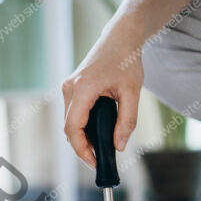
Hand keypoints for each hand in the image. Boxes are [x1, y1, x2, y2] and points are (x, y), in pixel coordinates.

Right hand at [62, 18, 143, 167]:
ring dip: (81, 137)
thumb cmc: (126, 60)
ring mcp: (68, 87)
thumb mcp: (132, 92)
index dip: (81, 150)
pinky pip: (72, 114)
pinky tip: (96, 133)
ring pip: (69, 122)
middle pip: (68, 128)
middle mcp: (70, 88)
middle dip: (82, 147)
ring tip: (100, 147)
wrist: (120, 38)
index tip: (94, 162)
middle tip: (100, 158)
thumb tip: (119, 146)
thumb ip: (127, 121)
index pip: (73, 128)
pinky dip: (81, 126)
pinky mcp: (71, 88)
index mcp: (83, 89)